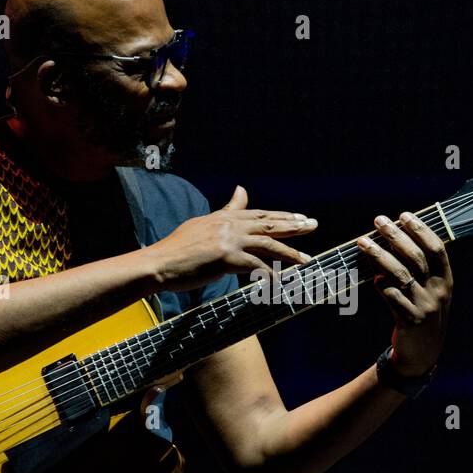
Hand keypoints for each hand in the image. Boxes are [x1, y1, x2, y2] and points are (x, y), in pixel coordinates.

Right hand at [146, 185, 316, 290]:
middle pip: (269, 223)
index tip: (300, 218)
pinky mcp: (226, 257)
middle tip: (314, 225)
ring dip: (290, 252)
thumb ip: (226, 211)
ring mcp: (228, 240)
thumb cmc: (177, 250)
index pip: (259, 214)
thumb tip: (242, 190)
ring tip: (307, 259)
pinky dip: (270, 274)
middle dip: (294, 225)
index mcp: (223, 217)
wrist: (158, 264)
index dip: (281, 216)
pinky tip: (281, 281)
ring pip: (268, 244)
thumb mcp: (203, 224)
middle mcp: (228, 225)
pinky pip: (256, 266)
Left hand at [356, 212, 452, 376]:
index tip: (404, 215)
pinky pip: (392, 298)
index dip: (420, 230)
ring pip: (400, 275)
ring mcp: (425, 306)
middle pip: (416, 257)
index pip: (436, 248)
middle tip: (378, 221)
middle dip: (396, 236)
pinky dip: (382, 286)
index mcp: (445, 280)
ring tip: (363, 243)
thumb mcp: (430, 290)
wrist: (424, 353)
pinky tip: (372, 277)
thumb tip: (393, 237)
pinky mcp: (410, 321)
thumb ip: (419, 268)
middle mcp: (438, 291)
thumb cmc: (423, 313)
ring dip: (380, 256)